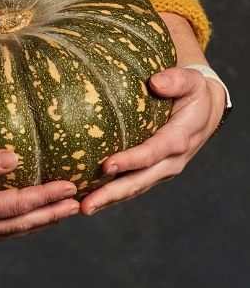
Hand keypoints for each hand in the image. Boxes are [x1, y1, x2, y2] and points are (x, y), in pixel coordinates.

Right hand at [0, 148, 80, 241]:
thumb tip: (13, 158)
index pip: (18, 204)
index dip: (46, 196)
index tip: (69, 186)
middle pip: (20, 224)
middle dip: (50, 215)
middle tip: (77, 205)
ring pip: (10, 233)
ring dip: (36, 223)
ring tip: (58, 214)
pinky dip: (15, 226)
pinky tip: (21, 218)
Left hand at [79, 67, 226, 215]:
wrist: (204, 110)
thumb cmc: (193, 92)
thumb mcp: (191, 81)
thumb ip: (176, 80)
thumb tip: (156, 82)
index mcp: (179, 138)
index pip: (152, 153)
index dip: (131, 161)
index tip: (106, 166)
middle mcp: (171, 160)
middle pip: (140, 180)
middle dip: (113, 193)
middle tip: (86, 204)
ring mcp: (162, 169)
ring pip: (135, 188)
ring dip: (110, 200)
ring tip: (84, 207)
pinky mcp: (154, 171)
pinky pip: (133, 185)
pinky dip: (113, 195)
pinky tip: (91, 198)